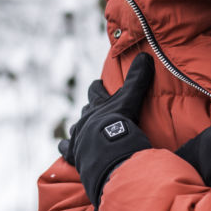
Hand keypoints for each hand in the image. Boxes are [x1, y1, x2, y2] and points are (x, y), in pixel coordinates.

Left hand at [59, 53, 154, 206]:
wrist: (105, 153)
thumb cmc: (118, 125)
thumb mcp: (129, 100)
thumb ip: (137, 80)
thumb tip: (145, 56)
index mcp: (98, 107)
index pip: (95, 91)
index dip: (97, 87)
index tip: (99, 84)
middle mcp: (85, 120)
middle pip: (86, 110)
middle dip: (90, 109)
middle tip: (96, 110)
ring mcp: (78, 137)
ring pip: (75, 128)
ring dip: (80, 128)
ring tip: (86, 131)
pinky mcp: (74, 154)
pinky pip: (65, 149)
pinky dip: (67, 148)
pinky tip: (67, 149)